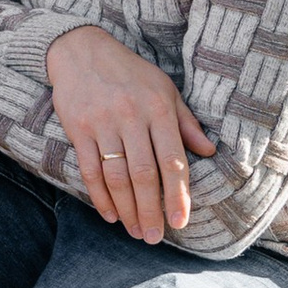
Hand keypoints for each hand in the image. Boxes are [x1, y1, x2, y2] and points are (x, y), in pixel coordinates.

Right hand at [44, 25, 213, 242]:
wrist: (81, 50)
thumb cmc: (130, 73)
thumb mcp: (164, 90)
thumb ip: (186, 122)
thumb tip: (210, 151)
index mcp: (158, 108)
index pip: (172, 160)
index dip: (177, 194)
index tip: (180, 221)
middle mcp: (131, 116)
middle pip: (143, 174)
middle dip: (150, 210)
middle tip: (154, 237)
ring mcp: (103, 123)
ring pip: (116, 176)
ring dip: (127, 209)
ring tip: (135, 231)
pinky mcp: (78, 128)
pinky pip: (89, 169)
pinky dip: (100, 196)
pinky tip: (110, 214)